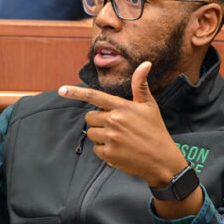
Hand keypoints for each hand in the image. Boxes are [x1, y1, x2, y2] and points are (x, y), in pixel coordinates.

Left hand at [60, 63, 192, 191]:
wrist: (161, 159)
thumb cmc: (155, 129)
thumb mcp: (149, 105)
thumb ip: (140, 85)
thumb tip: (145, 63)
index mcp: (122, 107)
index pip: (94, 96)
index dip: (76, 92)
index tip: (62, 90)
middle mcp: (114, 120)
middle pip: (90, 117)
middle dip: (99, 121)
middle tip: (116, 126)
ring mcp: (109, 138)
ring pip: (91, 133)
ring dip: (100, 135)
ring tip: (119, 138)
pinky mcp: (107, 153)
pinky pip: (95, 148)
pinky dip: (104, 150)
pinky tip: (119, 149)